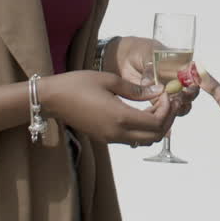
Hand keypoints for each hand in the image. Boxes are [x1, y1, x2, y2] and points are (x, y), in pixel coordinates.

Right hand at [38, 70, 173, 145]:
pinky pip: (132, 138)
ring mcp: (110, 138)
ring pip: (145, 140)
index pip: (157, 123)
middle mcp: (117, 132)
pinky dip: (143, 128)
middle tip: (167, 101)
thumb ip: (136, 89)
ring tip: (155, 105)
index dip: (167, 110)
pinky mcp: (105, 138)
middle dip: (166, 119)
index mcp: (120, 117)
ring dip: (155, 126)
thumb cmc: (78, 84)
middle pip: (155, 136)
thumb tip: (158, 91)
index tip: (167, 94)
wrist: (52, 99)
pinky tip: (141, 111)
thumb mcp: (109, 80)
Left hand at [108, 36, 219, 116]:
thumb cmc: (141, 50)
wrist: (124, 58)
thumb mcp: (148, 54)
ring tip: (162, 100)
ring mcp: (170, 93)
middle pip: (193, 96)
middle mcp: (181, 82)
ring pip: (182, 107)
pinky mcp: (158, 102)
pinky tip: (165, 130)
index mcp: (185, 67)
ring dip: (176, 107)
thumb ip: (153, 71)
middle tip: (176, 94)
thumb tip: (155, 88)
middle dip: (187, 98)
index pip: (207, 81)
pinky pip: (168, 114)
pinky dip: (167, 121)